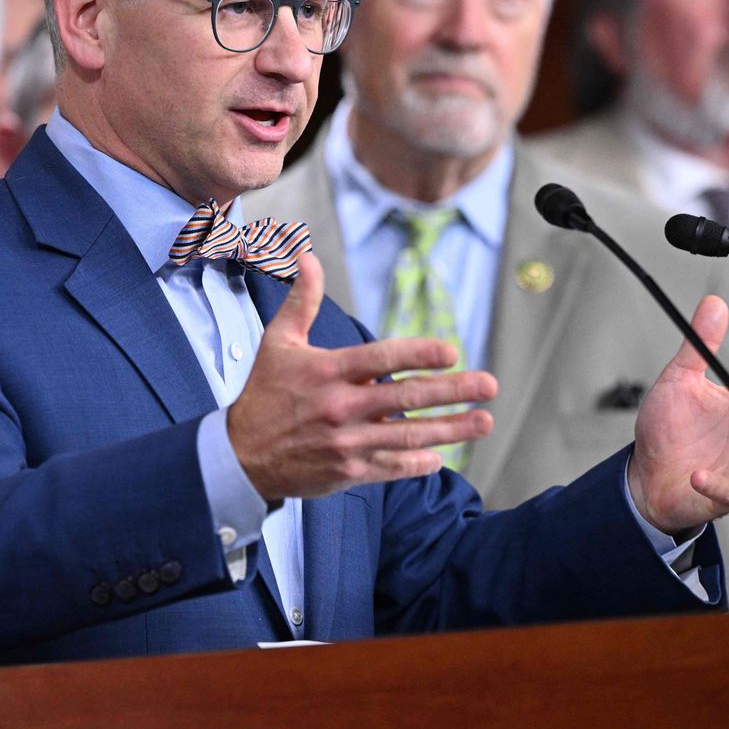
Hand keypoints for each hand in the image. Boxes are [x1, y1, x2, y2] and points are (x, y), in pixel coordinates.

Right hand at [227, 253, 497, 500]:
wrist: (239, 456)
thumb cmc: (264, 393)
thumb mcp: (278, 342)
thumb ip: (301, 300)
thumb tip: (308, 257)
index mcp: (327, 372)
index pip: (380, 359)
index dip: (417, 355)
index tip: (451, 352)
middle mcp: (340, 407)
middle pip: (405, 399)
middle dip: (452, 392)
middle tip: (489, 384)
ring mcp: (346, 442)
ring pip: (407, 436)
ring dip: (450, 429)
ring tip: (483, 420)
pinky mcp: (347, 471)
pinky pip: (391, 467)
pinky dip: (418, 463)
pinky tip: (443, 457)